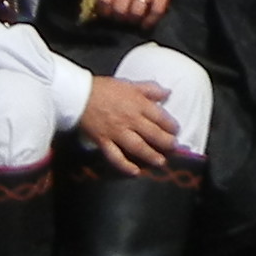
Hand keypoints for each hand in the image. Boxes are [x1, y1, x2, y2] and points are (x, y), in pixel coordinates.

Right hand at [73, 73, 188, 174]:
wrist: (79, 95)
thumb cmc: (104, 88)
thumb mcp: (130, 84)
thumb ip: (150, 89)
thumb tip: (168, 93)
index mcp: (138, 104)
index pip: (160, 117)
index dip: (171, 125)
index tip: (176, 131)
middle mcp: (130, 119)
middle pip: (153, 133)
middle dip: (166, 142)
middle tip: (173, 148)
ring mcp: (117, 132)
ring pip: (138, 147)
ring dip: (151, 155)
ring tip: (161, 162)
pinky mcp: (104, 141)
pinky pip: (115, 156)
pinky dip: (125, 165)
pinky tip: (135, 172)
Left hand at [92, 0, 189, 23]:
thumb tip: (103, 6)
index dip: (103, 10)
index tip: (107, 14)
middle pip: (119, 8)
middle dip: (119, 18)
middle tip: (122, 19)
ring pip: (136, 12)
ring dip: (134, 20)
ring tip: (134, 20)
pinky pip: (155, 11)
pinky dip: (150, 21)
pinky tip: (146, 23)